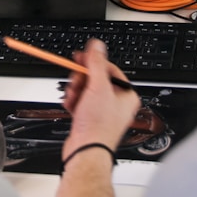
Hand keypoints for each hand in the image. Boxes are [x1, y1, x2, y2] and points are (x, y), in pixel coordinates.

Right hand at [62, 39, 139, 159]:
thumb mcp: (98, 87)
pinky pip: (81, 101)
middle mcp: (117, 103)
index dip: (93, 63)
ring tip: (73, 98)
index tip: (80, 58)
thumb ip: (96, 63)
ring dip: (75, 91)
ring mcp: (103, 111)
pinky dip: (74, 101)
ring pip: (86, 90)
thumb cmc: (98, 126)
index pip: (109, 68)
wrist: (85, 151)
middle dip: (81, 80)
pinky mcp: (91, 118)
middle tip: (75, 83)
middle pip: (95, 78)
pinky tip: (71, 106)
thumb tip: (97, 46)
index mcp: (126, 94)